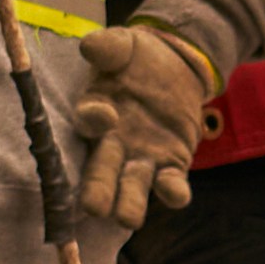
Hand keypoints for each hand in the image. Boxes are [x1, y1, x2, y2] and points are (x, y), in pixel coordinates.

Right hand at [69, 23, 217, 228]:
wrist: (174, 66)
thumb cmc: (137, 56)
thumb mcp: (123, 43)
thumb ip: (108, 46)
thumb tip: (91, 47)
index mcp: (95, 110)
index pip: (89, 120)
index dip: (94, 119)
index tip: (103, 115)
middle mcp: (114, 141)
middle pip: (102, 169)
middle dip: (99, 189)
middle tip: (94, 207)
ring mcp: (143, 156)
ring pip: (133, 185)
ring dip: (131, 203)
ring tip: (128, 220)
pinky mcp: (172, 162)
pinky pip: (170, 182)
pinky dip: (172, 191)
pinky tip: (176, 195)